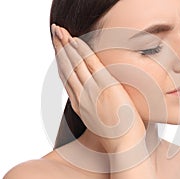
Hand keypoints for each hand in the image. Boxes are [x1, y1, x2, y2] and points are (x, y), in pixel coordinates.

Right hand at [51, 24, 145, 152]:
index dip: (61, 63)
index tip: (58, 51)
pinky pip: (90, 64)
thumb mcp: (99, 122)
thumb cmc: (116, 137)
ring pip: (74, 64)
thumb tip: (97, 100)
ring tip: (59, 31)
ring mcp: (91, 91)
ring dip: (67, 45)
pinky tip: (76, 40)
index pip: (67, 79)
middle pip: (66, 68)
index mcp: (80, 106)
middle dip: (59, 49)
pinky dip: (81, 51)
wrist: (125, 146)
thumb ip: (94, 109)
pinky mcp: (105, 87)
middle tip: (54, 33)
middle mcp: (81, 97)